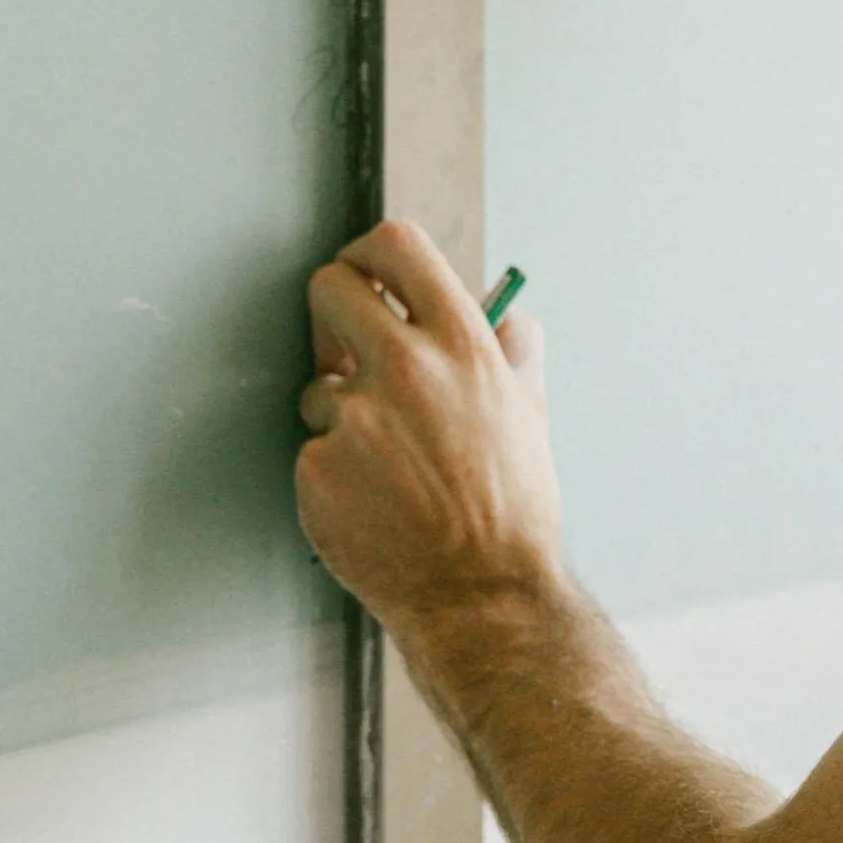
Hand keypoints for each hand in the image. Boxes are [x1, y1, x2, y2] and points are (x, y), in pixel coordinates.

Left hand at [296, 221, 566, 640]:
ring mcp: (356, 418)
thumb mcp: (530, 409)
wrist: (482, 597)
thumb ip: (515, 350)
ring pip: (317, 385)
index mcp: (462, 341)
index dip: (369, 251)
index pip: (396, 245)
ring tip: (384, 463)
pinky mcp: (319, 468)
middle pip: (329, 287)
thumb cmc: (512, 507)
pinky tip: (371, 501)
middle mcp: (406, 367)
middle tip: (343, 346)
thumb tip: (508, 315)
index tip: (365, 271)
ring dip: (336, 412)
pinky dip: (332, 472)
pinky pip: (312, 449)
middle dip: (330, 312)